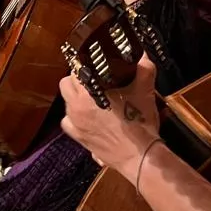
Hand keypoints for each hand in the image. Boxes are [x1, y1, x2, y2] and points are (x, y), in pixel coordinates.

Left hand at [59, 55, 161, 173]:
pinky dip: (74, 118)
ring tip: (92, 97)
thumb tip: (142, 54)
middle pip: (66, 85)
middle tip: (93, 80)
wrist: (140, 156)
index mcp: (86, 93)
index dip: (85, 65)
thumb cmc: (140, 123)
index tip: (95, 65)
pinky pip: (68, 123)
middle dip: (77, 80)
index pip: (76, 70)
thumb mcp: (145, 91)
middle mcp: (75, 108)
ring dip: (75, 98)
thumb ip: (144, 68)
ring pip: (66, 103)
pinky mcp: (79, 138)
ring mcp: (75, 124)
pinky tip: (86, 117)